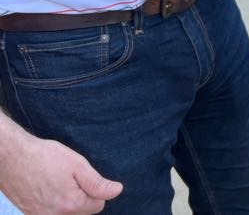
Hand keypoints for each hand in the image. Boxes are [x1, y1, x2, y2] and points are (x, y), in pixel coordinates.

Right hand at [0, 129, 121, 213]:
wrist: (12, 157)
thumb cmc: (44, 157)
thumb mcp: (77, 165)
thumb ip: (97, 183)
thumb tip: (117, 191)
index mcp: (70, 205)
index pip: (98, 205)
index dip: (96, 190)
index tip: (85, 177)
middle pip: (82, 212)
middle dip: (82, 196)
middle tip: (71, 177)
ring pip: (67, 213)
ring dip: (68, 200)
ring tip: (59, 181)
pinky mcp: (30, 214)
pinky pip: (51, 213)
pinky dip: (54, 202)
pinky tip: (49, 187)